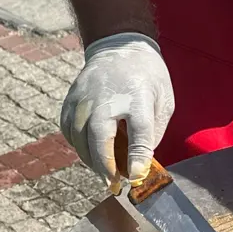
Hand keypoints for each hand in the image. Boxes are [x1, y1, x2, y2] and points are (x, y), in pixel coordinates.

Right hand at [60, 32, 173, 193]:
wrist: (120, 47)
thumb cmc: (148, 79)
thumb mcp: (163, 101)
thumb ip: (153, 131)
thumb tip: (139, 162)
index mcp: (137, 96)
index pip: (139, 130)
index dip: (138, 156)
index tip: (135, 177)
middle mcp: (106, 97)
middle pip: (99, 137)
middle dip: (105, 165)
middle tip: (114, 184)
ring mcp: (84, 98)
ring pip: (79, 137)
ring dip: (90, 160)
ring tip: (105, 173)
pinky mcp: (71, 100)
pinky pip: (69, 130)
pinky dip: (78, 146)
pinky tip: (90, 154)